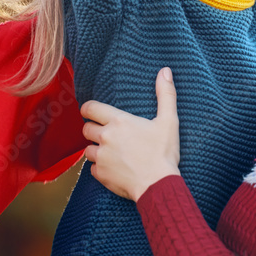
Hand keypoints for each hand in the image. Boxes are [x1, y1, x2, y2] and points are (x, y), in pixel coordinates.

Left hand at [81, 67, 180, 201]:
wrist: (158, 185)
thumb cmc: (163, 152)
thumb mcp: (168, 120)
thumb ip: (165, 94)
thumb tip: (165, 71)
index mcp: (119, 122)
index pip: (90, 108)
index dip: (88, 109)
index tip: (92, 112)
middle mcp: (105, 138)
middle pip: (86, 129)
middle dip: (94, 130)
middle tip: (108, 133)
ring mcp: (101, 157)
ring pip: (88, 150)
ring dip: (97, 149)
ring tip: (113, 152)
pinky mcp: (101, 175)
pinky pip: (93, 168)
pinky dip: (101, 167)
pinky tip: (115, 167)